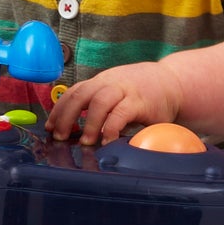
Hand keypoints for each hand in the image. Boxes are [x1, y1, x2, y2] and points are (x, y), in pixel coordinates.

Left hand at [44, 62, 184, 144]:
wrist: (173, 82)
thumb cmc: (142, 93)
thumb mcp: (117, 94)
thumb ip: (99, 107)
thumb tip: (75, 130)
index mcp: (101, 82)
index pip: (73, 93)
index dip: (59, 110)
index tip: (50, 128)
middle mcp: (110, 83)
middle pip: (81, 95)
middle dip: (67, 116)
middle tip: (60, 137)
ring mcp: (125, 91)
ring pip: (100, 102)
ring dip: (89, 123)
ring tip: (85, 142)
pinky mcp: (141, 102)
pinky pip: (121, 113)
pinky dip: (111, 128)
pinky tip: (107, 141)